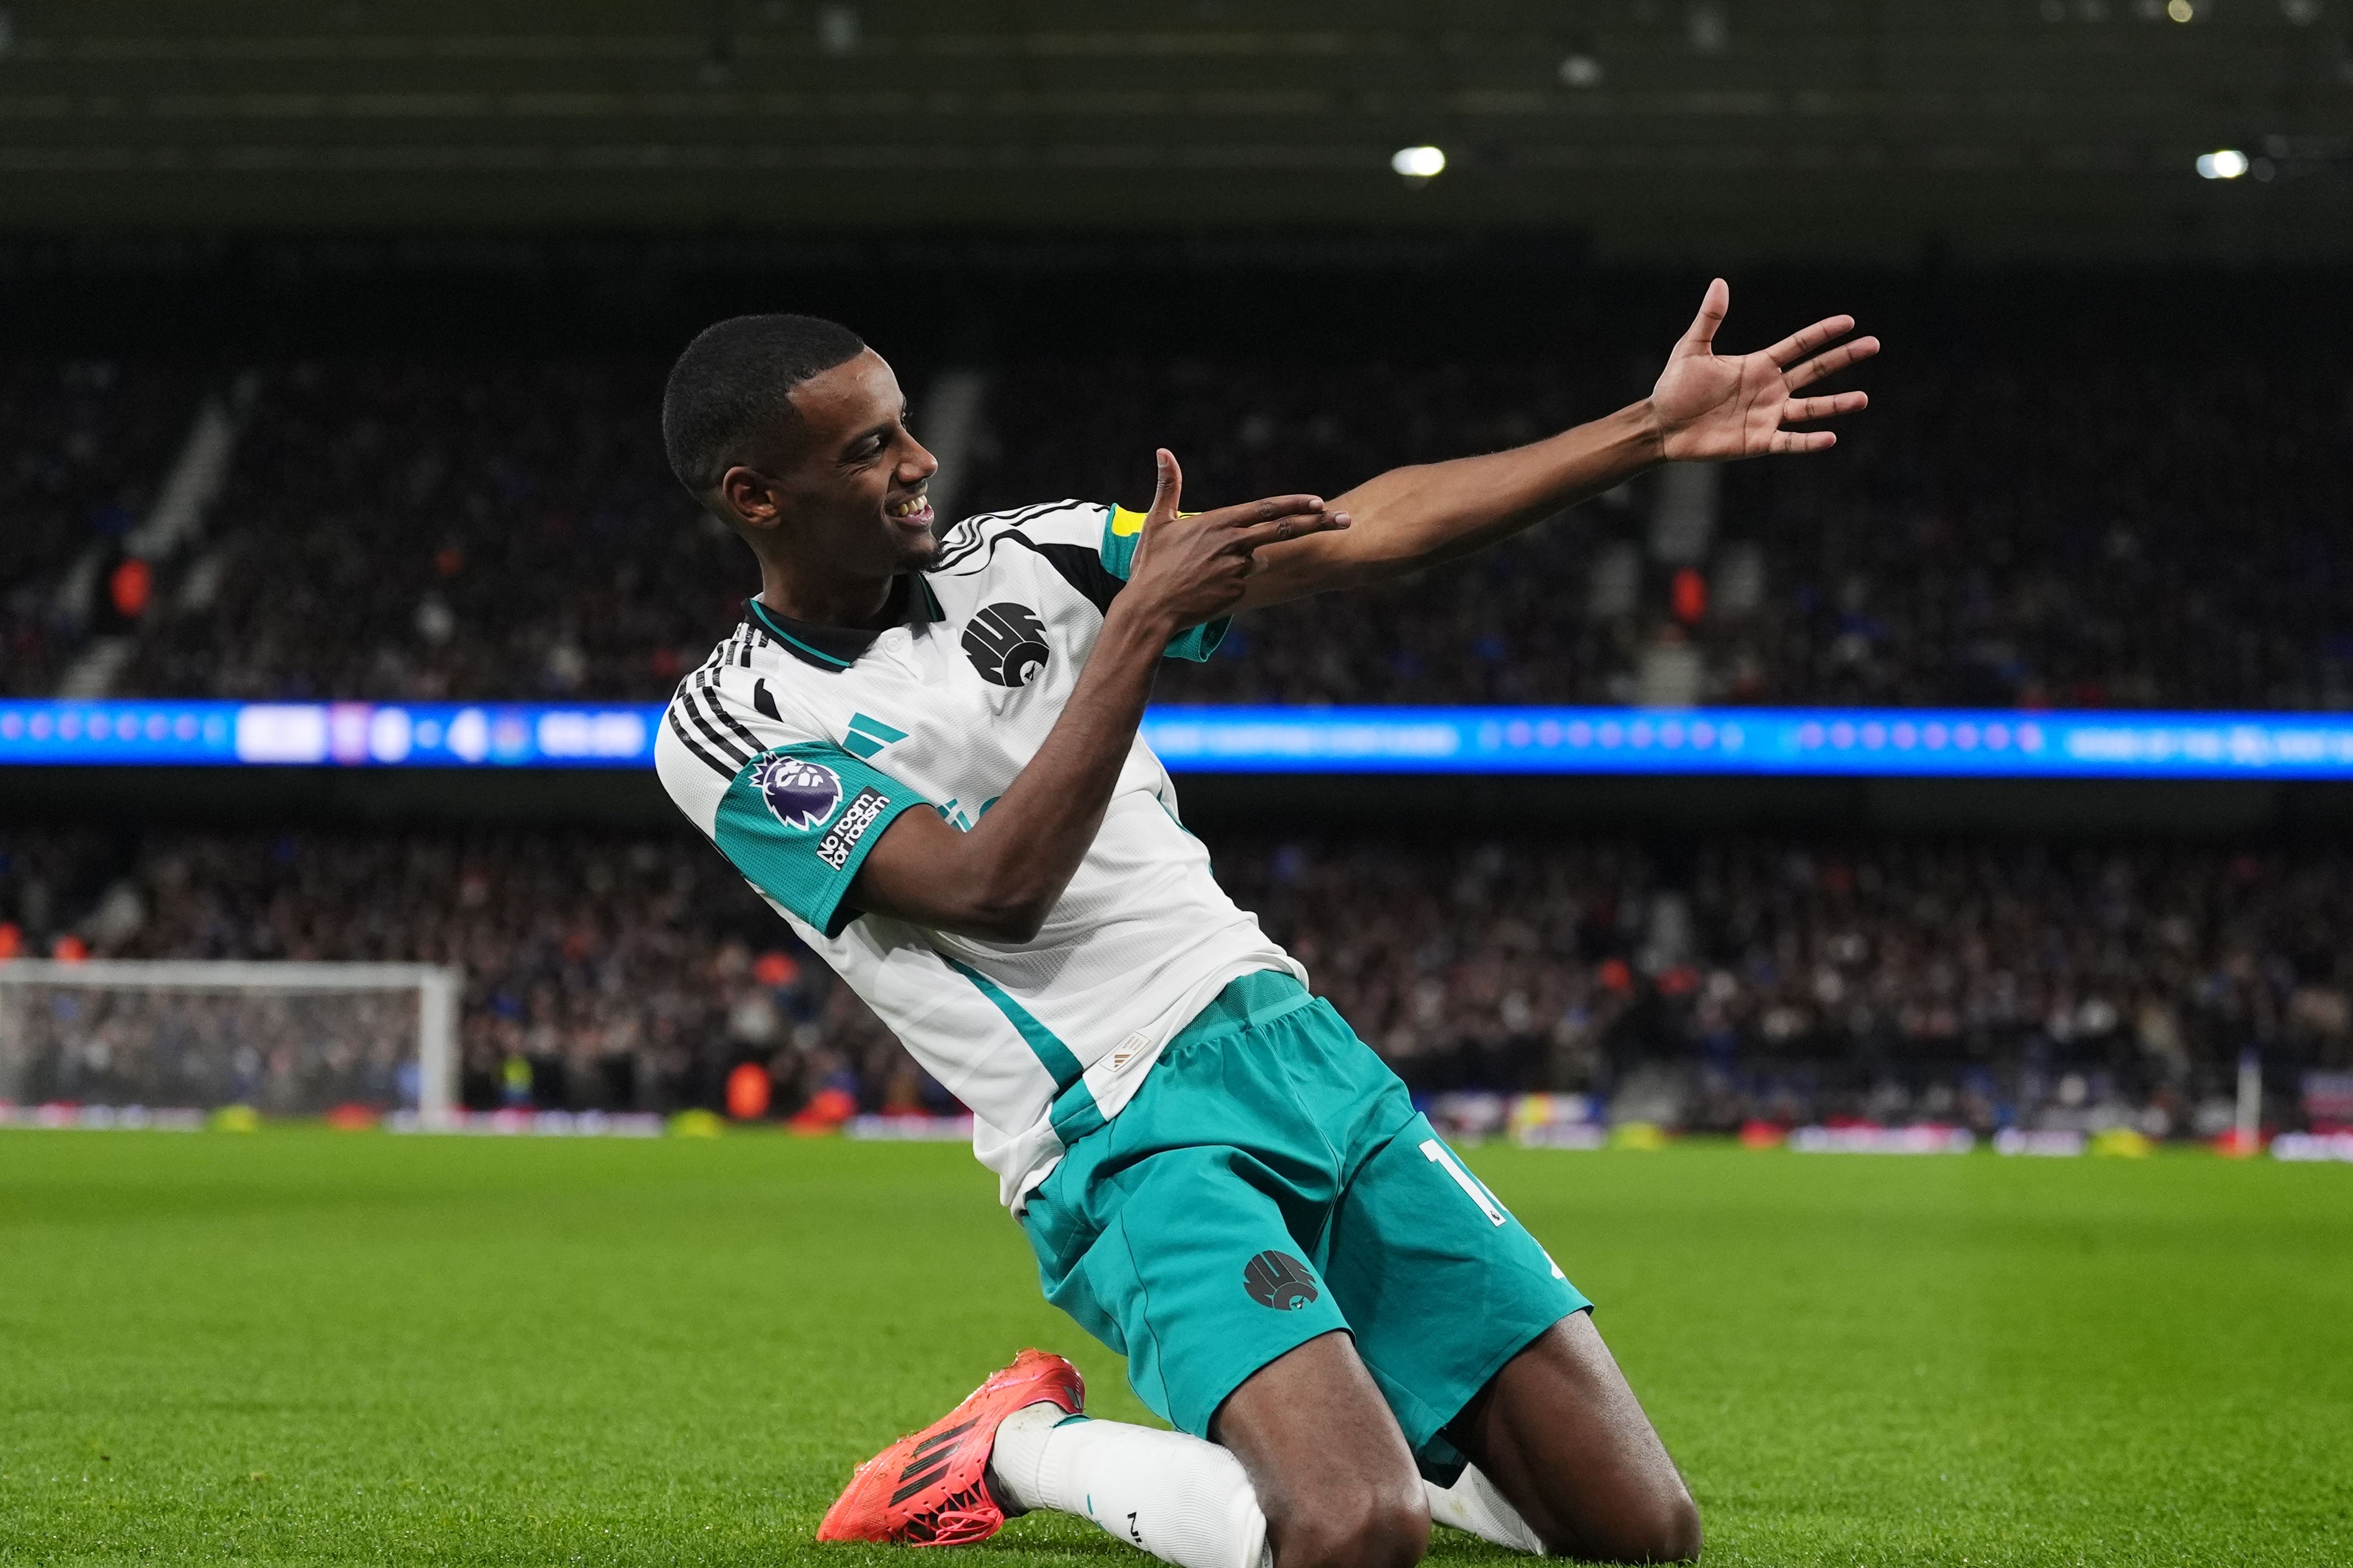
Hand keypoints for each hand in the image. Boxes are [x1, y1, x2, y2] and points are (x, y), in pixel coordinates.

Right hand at [1119, 449, 1349, 632]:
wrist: (1151, 609)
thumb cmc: (1151, 565)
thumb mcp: (1157, 521)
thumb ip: (1168, 485)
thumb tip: (1162, 451)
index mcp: (1219, 522)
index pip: (1267, 508)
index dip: (1296, 503)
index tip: (1319, 501)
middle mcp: (1235, 543)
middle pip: (1286, 530)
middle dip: (1320, 523)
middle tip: (1347, 519)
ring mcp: (1239, 570)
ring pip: (1260, 559)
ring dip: (1248, 560)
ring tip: (1209, 570)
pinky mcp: (1239, 592)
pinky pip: (1246, 582)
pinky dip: (1234, 580)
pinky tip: (1209, 587)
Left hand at [1648, 279, 1877, 461]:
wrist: (1662, 426)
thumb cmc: (1675, 387)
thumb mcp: (1691, 349)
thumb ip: (1709, 319)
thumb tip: (1720, 282)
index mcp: (1758, 365)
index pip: (1798, 346)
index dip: (1822, 333)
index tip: (1849, 321)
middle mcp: (1770, 389)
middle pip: (1814, 371)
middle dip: (1843, 358)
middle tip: (1873, 345)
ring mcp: (1767, 416)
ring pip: (1810, 409)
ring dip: (1836, 405)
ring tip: (1863, 399)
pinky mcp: (1758, 442)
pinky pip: (1789, 441)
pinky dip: (1809, 441)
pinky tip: (1830, 438)